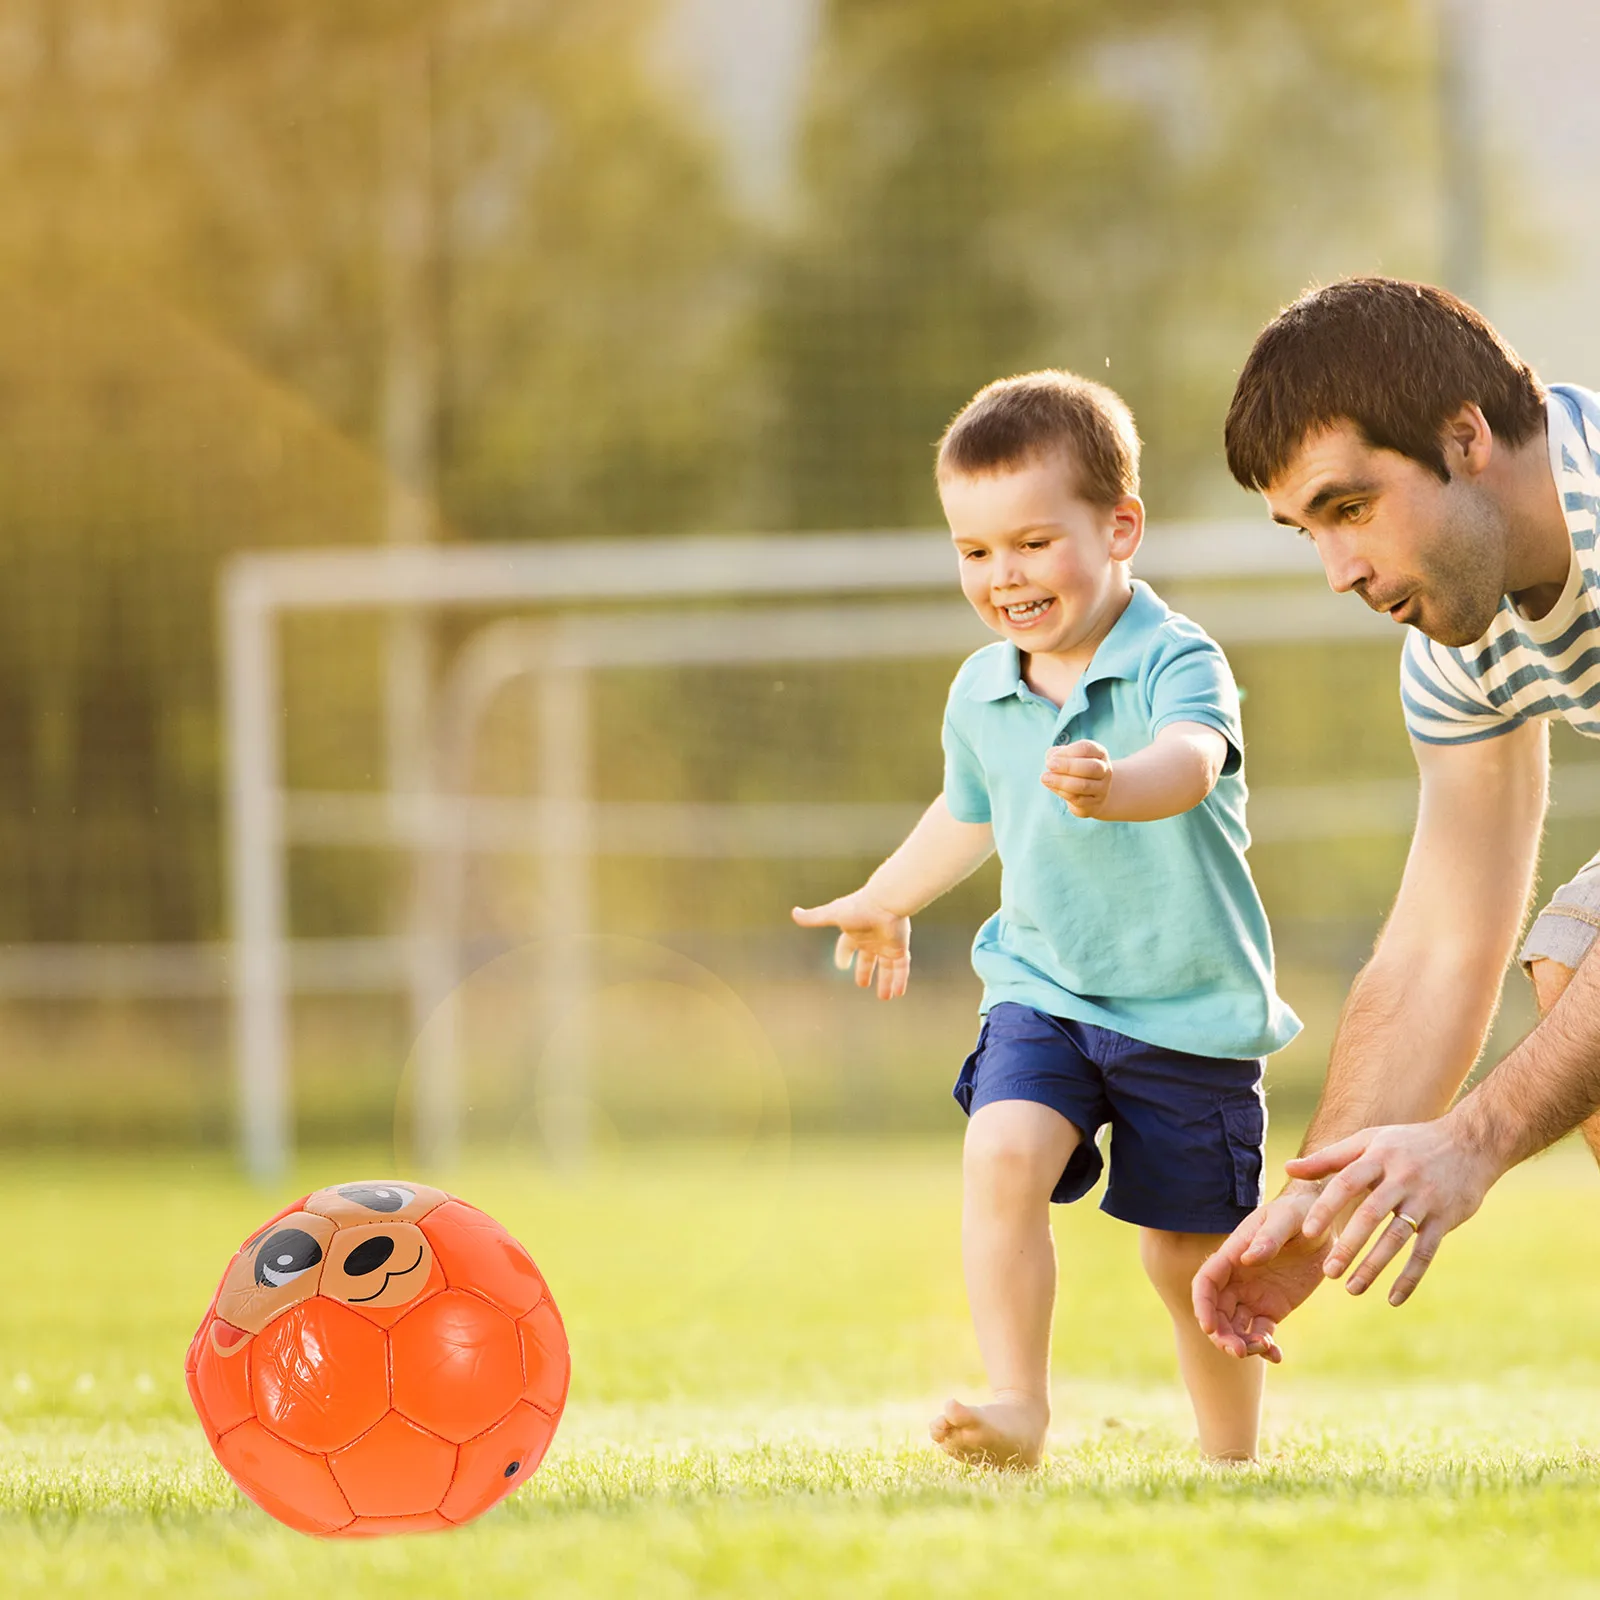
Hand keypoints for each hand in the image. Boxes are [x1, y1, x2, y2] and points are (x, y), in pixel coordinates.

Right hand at [791, 892, 911, 999]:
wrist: (886, 902)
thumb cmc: (859, 907)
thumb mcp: (832, 914)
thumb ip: (814, 917)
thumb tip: (794, 913)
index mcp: (855, 932)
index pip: (847, 946)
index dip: (843, 955)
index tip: (841, 965)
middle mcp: (872, 939)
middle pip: (868, 958)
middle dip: (865, 970)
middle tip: (862, 984)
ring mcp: (887, 944)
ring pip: (887, 966)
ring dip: (886, 982)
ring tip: (885, 997)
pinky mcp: (900, 948)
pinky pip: (901, 967)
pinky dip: (900, 980)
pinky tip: (898, 993)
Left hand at [1042, 739, 1111, 816]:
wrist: (1091, 795)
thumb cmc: (1075, 769)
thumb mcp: (1068, 757)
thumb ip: (1057, 754)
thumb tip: (1050, 759)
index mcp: (1100, 754)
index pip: (1087, 748)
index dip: (1068, 751)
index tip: (1052, 758)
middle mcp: (1104, 770)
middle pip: (1090, 767)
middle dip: (1068, 766)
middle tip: (1049, 765)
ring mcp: (1101, 789)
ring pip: (1084, 785)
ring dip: (1062, 781)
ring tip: (1045, 778)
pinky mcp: (1093, 804)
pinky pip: (1078, 799)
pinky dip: (1062, 792)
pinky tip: (1052, 787)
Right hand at [1191, 1180, 1331, 1360]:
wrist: (1323, 1225)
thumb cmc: (1299, 1213)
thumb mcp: (1287, 1218)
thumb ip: (1268, 1237)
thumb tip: (1247, 1258)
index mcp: (1233, 1254)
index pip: (1206, 1282)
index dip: (1202, 1305)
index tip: (1208, 1327)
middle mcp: (1237, 1278)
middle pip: (1216, 1311)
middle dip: (1220, 1334)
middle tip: (1239, 1351)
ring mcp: (1253, 1295)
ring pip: (1235, 1326)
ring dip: (1241, 1344)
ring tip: (1265, 1349)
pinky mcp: (1272, 1308)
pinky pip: (1261, 1333)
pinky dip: (1265, 1348)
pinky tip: (1276, 1355)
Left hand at [1288, 1113, 1500, 1305]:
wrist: (1471, 1143)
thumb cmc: (1408, 1143)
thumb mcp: (1369, 1141)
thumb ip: (1328, 1158)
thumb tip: (1288, 1169)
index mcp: (1378, 1157)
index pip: (1346, 1183)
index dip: (1326, 1207)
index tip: (1307, 1233)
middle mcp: (1401, 1178)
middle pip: (1370, 1214)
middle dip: (1348, 1245)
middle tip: (1328, 1272)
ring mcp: (1425, 1199)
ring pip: (1396, 1237)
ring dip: (1374, 1266)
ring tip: (1352, 1288)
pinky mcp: (1445, 1219)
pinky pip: (1425, 1252)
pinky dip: (1410, 1277)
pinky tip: (1393, 1299)